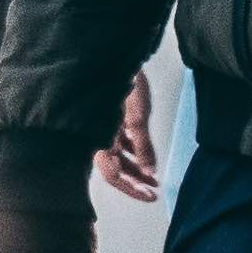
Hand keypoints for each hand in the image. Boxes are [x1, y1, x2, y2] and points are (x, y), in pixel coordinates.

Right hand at [97, 73, 164, 201]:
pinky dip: (134, 153)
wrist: (111, 55)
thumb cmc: (123, 81)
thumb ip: (143, 144)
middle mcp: (97, 136)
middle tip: (154, 193)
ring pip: (119, 157)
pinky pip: (120, 143)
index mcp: (98, 138)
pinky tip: (147, 161)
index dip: (132, 188)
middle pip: (115, 169)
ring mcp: (103, 128)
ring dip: (137, 170)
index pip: (113, 174)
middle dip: (135, 183)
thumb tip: (151, 172)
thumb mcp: (138, 115)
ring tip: (154, 180)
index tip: (151, 196)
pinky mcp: (110, 119)